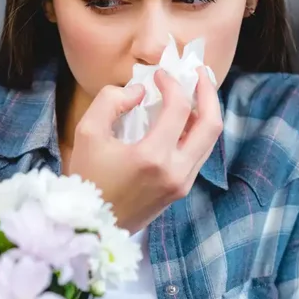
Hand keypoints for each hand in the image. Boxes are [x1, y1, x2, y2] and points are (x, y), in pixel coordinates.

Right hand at [64, 66, 221, 233]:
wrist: (91, 226)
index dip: (173, 83)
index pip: (179, 108)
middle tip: (199, 73)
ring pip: (209, 141)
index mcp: (153, 157)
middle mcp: (176, 171)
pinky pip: (198, 155)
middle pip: (211, 124)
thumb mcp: (87, 133)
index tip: (159, 75)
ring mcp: (182, 184)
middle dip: (208, 92)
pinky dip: (195, 132)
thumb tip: (139, 92)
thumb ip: (111, 101)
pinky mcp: (180, 191)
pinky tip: (183, 120)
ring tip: (194, 93)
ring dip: (205, 112)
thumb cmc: (86, 179)